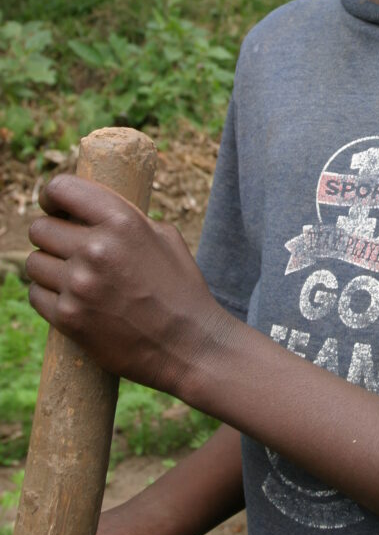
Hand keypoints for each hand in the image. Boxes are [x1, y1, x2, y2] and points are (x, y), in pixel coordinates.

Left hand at [26, 175, 232, 397]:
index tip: (55, 207)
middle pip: (40, 228)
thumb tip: (92, 209)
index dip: (52, 196)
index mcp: (122, 221)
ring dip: (49, 267)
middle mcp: (96, 249)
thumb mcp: (165, 238)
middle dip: (51, 236)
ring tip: (72, 276)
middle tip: (67, 248)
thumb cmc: (181, 288)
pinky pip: (36, 295)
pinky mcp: (69, 318)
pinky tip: (71, 299)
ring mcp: (79, 285)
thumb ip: (127, 219)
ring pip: (34, 263)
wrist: (189, 345)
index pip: (61, 189)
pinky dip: (49, 296)